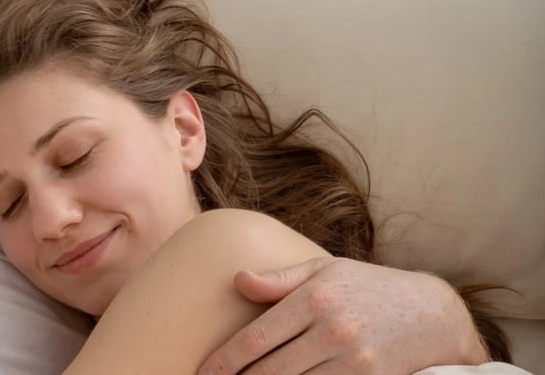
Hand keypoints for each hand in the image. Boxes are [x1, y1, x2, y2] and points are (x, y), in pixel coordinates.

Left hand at [199, 258, 488, 374]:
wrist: (433, 314)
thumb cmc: (367, 287)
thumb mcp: (324, 271)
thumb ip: (279, 279)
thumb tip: (237, 280)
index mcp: (314, 298)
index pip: (256, 338)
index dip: (225, 360)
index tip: (203, 372)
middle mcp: (332, 329)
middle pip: (270, 370)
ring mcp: (353, 360)